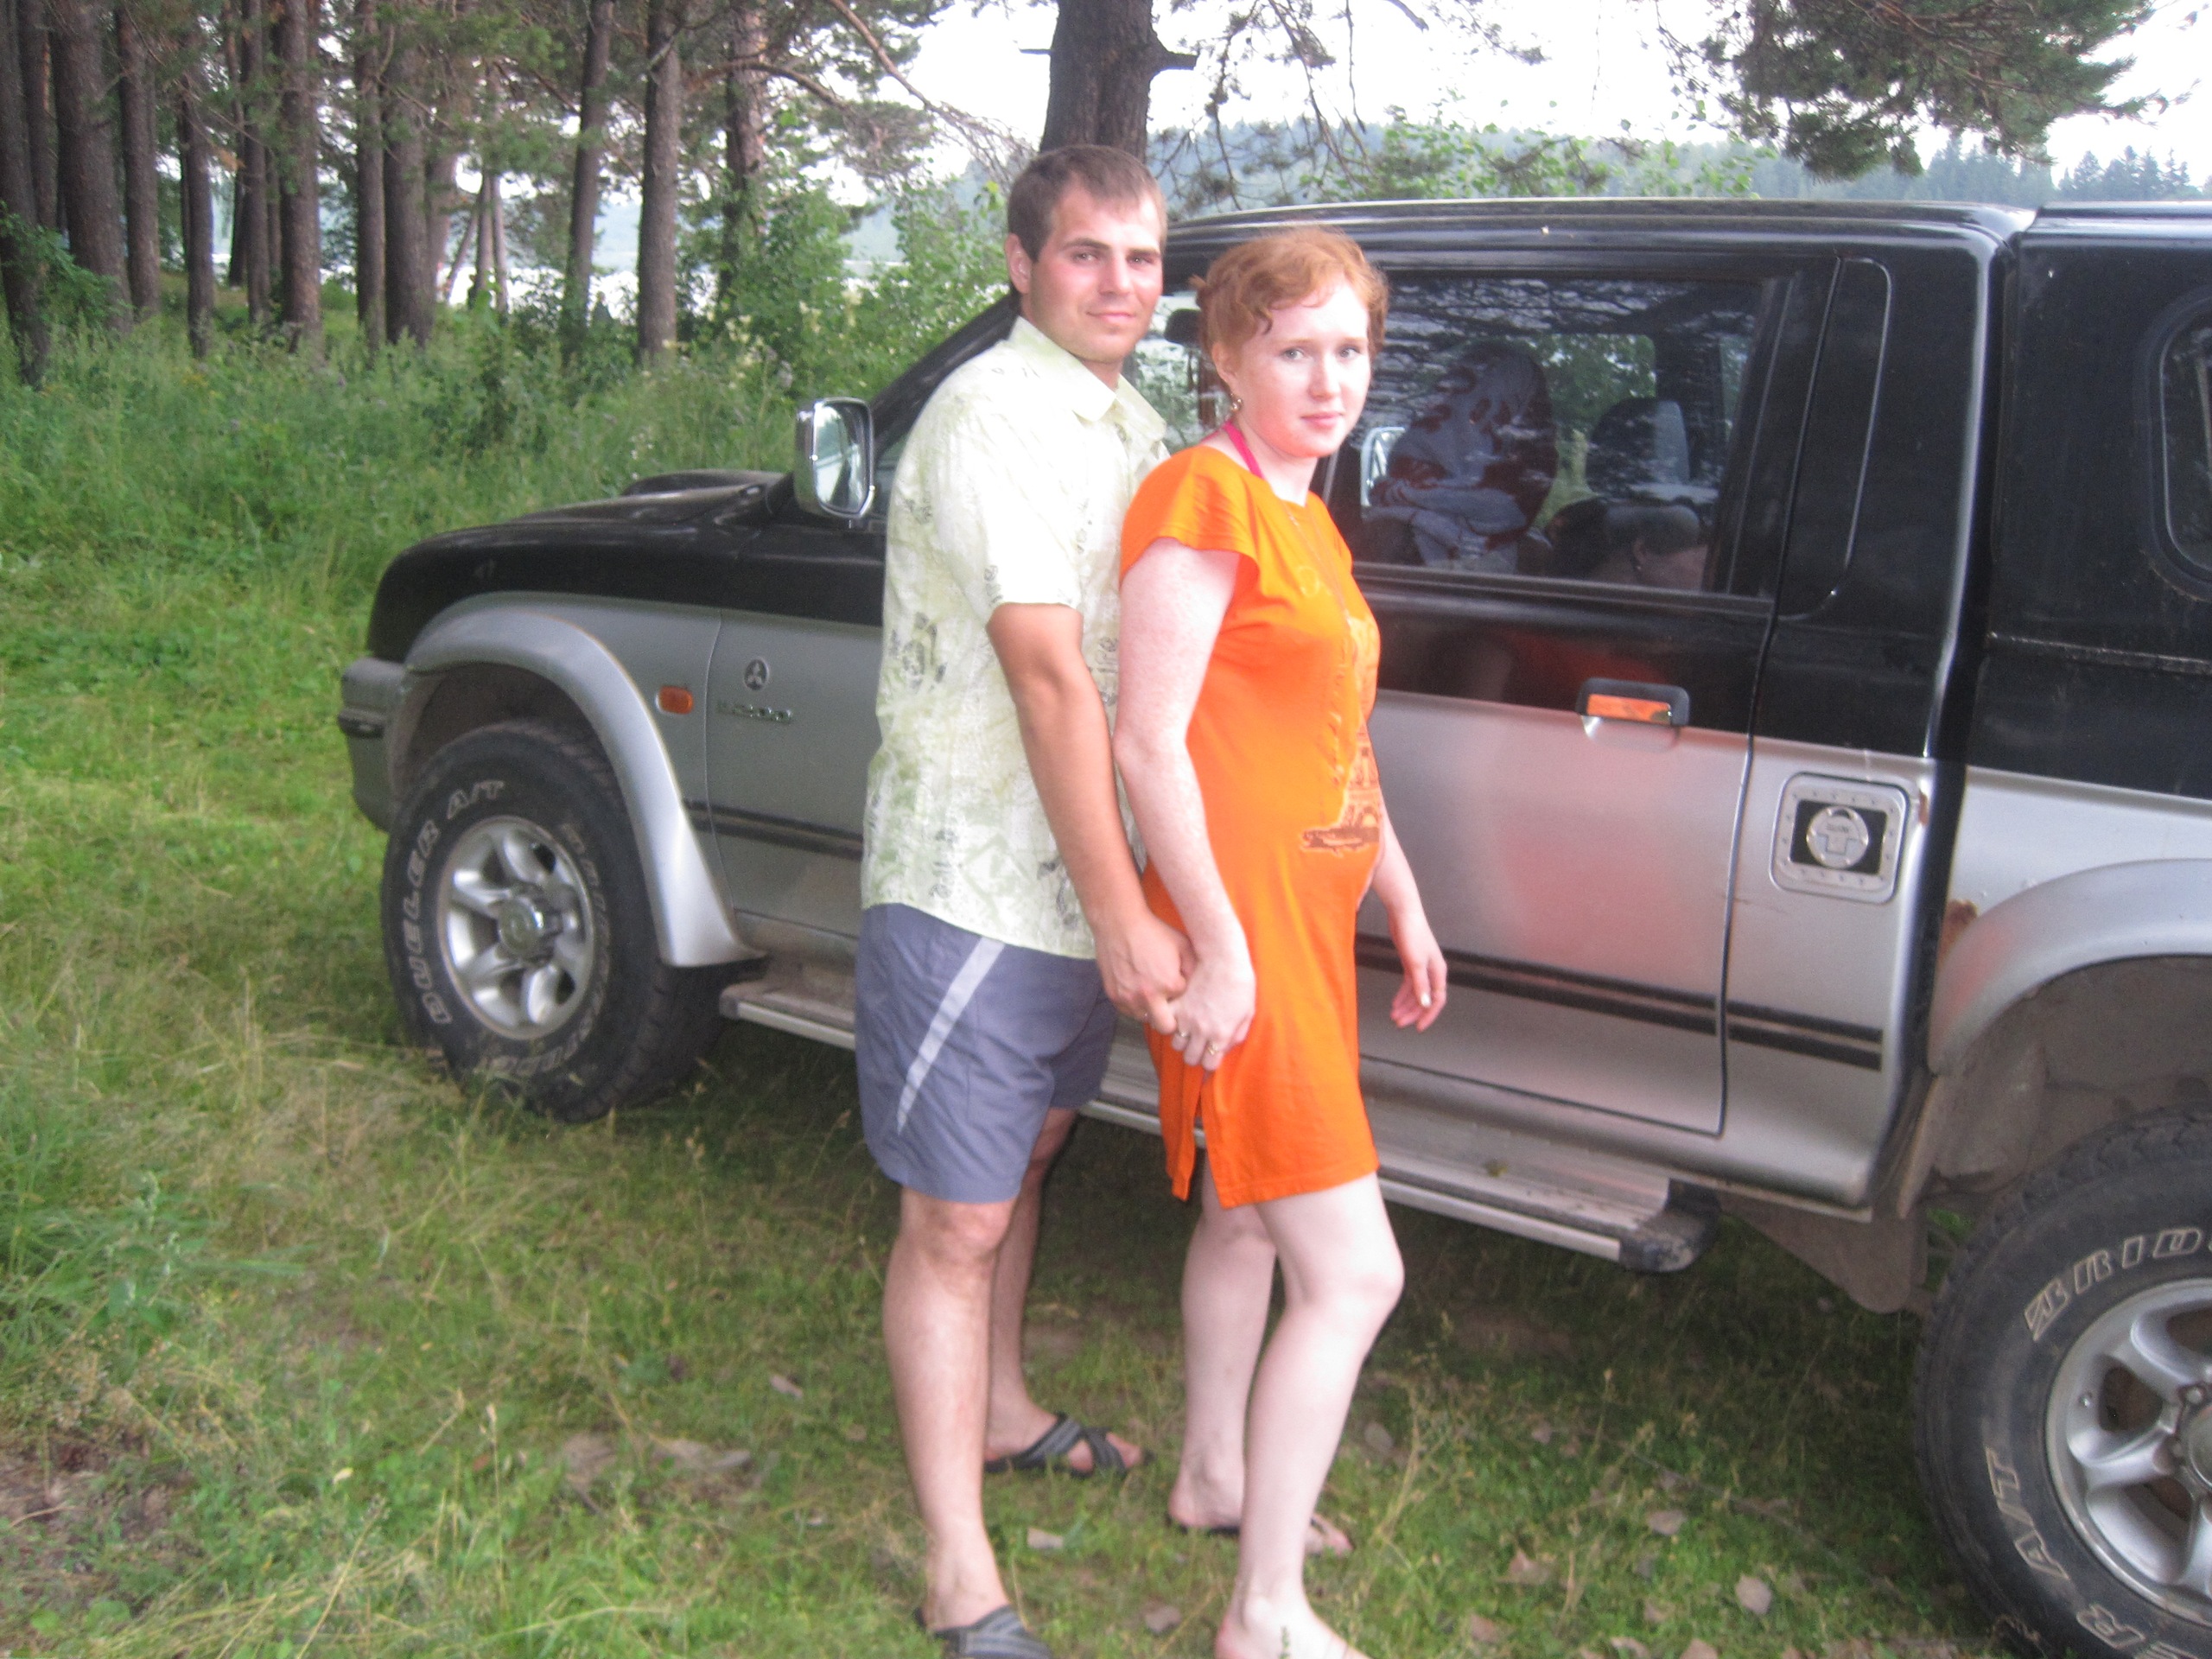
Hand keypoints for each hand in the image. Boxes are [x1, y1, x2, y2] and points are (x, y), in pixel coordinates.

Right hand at [1095, 907, 1193, 1031]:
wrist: (1119, 923)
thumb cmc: (1153, 931)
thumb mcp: (1183, 945)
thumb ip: (1193, 968)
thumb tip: (1196, 985)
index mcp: (1169, 984)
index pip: (1182, 1003)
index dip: (1179, 992)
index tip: (1176, 982)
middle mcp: (1148, 996)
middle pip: (1165, 1027)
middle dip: (1170, 1020)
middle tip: (1169, 1007)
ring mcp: (1129, 998)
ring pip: (1145, 1019)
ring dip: (1150, 1010)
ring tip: (1150, 992)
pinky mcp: (1114, 996)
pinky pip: (1128, 1011)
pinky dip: (1133, 1005)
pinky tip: (1136, 988)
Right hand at [1163, 946, 1254, 1070]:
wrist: (1222, 958)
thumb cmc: (1240, 984)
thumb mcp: (1247, 1013)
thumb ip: (1237, 1036)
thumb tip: (1225, 1049)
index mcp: (1221, 1035)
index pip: (1208, 1064)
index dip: (1209, 1062)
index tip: (1210, 1055)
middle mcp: (1201, 1031)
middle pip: (1190, 1058)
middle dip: (1195, 1054)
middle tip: (1199, 1044)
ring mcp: (1186, 1018)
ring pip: (1176, 1044)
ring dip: (1182, 1040)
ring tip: (1188, 1030)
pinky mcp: (1175, 1005)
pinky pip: (1166, 1023)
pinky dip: (1170, 1023)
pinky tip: (1177, 1017)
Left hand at [1388, 904, 1446, 1031]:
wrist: (1404, 913)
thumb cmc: (1412, 934)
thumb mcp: (1415, 963)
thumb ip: (1420, 985)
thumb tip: (1425, 1004)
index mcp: (1438, 971)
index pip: (1437, 999)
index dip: (1428, 1015)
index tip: (1418, 1027)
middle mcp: (1432, 971)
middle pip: (1424, 998)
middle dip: (1412, 1012)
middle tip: (1399, 1023)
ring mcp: (1422, 967)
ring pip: (1415, 992)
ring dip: (1405, 1005)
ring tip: (1394, 1015)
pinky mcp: (1411, 962)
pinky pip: (1409, 984)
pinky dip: (1402, 994)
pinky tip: (1394, 1003)